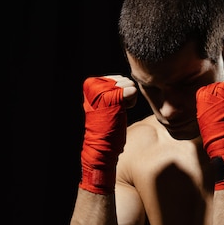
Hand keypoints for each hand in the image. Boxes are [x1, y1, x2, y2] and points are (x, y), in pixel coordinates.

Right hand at [80, 75, 134, 193]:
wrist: (101, 145)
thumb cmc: (106, 127)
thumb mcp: (104, 102)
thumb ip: (110, 88)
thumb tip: (124, 79)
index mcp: (90, 83)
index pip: (117, 78)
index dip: (119, 93)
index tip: (111, 107)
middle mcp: (94, 84)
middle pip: (124, 80)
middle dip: (125, 96)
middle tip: (115, 111)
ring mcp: (103, 90)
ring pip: (130, 84)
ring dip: (129, 100)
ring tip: (117, 112)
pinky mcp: (113, 97)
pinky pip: (133, 91)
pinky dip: (132, 103)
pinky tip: (123, 111)